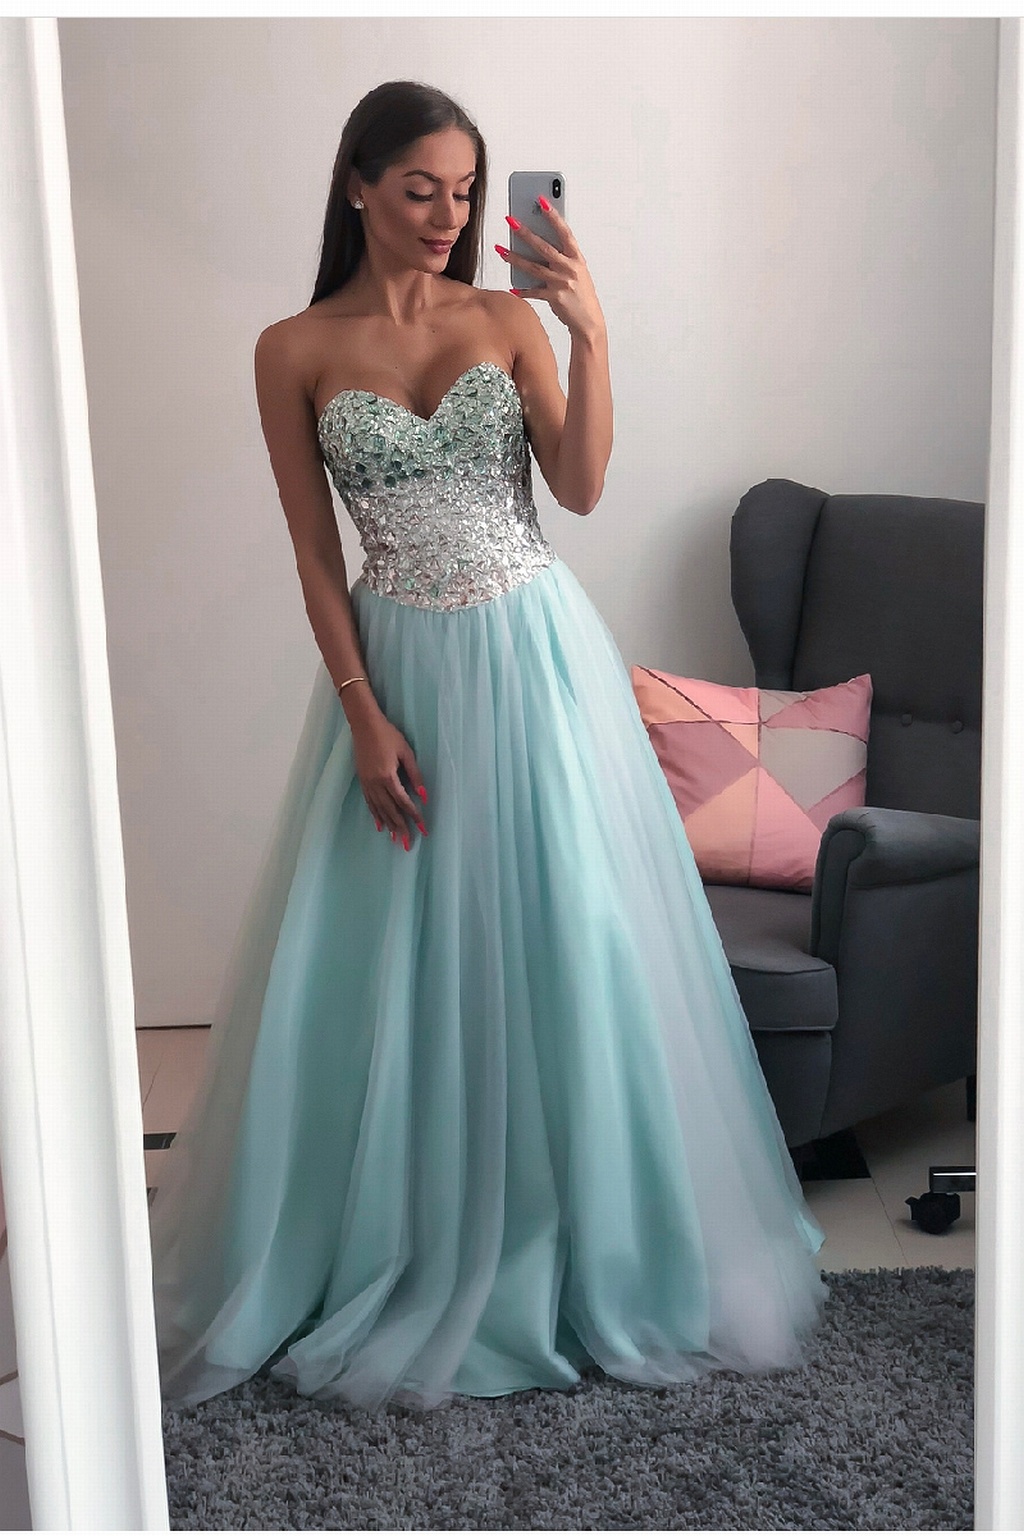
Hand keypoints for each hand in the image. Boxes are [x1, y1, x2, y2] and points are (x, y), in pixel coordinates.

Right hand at [351, 714, 427, 848]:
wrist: (364, 725)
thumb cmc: (388, 735)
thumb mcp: (406, 752)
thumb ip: (415, 775)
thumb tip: (423, 795)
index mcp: (388, 777)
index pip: (403, 802)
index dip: (414, 816)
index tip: (423, 829)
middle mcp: (376, 784)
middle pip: (390, 811)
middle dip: (401, 828)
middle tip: (408, 844)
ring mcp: (367, 783)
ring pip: (379, 810)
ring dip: (388, 826)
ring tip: (396, 840)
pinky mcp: (362, 781)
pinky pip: (370, 803)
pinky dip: (375, 815)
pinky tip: (379, 826)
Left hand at [495, 198, 604, 339]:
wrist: (589, 321)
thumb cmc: (581, 293)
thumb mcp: (577, 270)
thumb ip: (562, 256)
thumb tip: (539, 241)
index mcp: (577, 257)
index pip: (564, 232)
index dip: (553, 216)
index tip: (541, 201)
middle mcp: (569, 268)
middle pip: (544, 247)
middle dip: (525, 233)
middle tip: (511, 220)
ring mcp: (561, 283)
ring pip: (533, 268)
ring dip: (515, 258)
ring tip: (501, 250)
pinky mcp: (554, 298)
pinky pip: (533, 292)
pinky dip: (522, 291)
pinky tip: (512, 288)